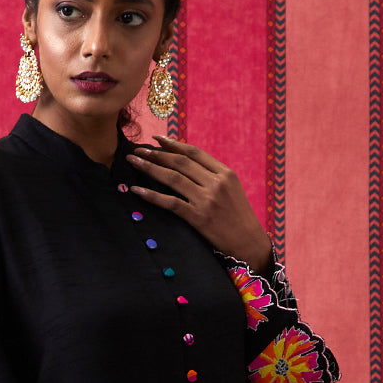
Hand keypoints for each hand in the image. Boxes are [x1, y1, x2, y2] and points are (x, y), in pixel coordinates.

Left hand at [126, 137, 271, 272]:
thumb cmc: (238, 218)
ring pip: (173, 178)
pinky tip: (136, 190)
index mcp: (225, 173)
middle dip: (156, 154)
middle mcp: (216, 183)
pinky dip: (151, 195)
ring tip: (134, 162)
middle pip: (180, 162)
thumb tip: (187, 165)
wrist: (249, 244)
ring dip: (150, 168)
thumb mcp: (231, 190)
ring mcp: (207, 200)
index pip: (194, 153)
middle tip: (137, 150)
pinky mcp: (199, 218)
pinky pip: (171, 203)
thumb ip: (212, 176)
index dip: (173, 144)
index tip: (156, 139)